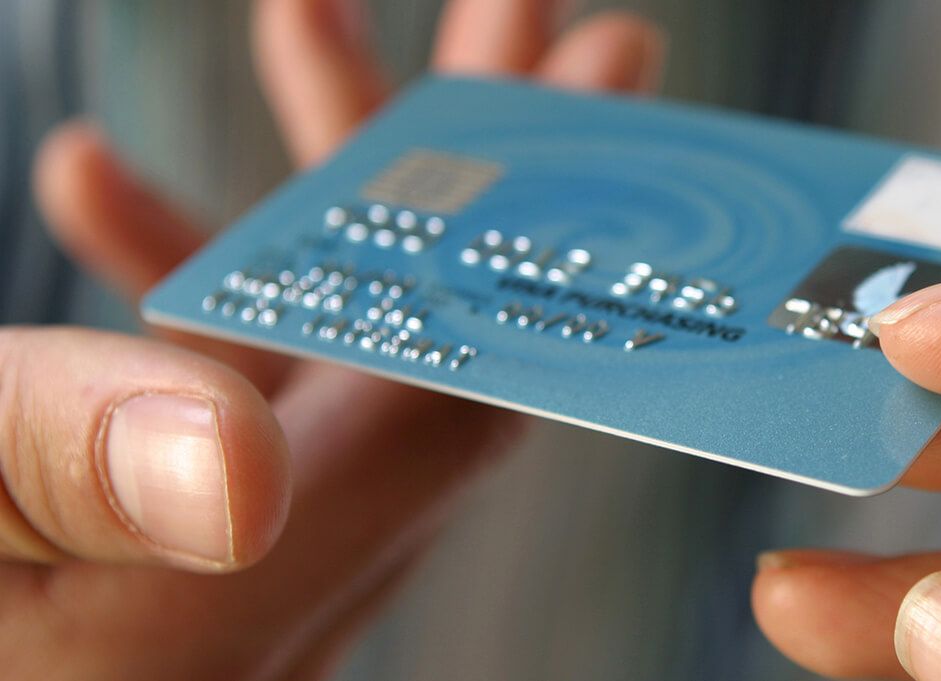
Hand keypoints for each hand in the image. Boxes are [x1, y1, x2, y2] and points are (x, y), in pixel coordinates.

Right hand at [6, 1, 662, 677]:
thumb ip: (62, 468)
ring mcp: (212, 533)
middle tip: (531, 22)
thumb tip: (242, 461)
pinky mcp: (145, 516)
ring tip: (311, 18)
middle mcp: (273, 555)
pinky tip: (90, 177)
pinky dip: (178, 266)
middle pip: (437, 326)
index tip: (600, 72)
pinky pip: (212, 375)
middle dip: (476, 160)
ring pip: (330, 330)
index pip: (468, 366)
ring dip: (330, 178)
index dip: (546, 218)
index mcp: (253, 571)